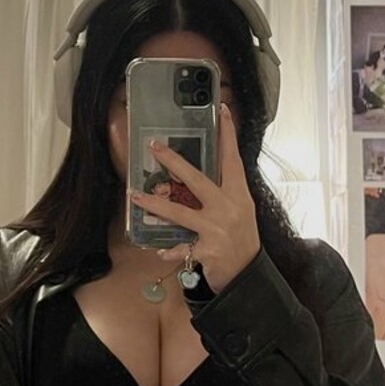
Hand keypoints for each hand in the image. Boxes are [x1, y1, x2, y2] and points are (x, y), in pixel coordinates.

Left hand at [128, 104, 259, 293]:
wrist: (249, 275)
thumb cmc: (241, 240)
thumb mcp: (239, 211)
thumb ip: (221, 193)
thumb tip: (194, 176)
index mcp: (238, 195)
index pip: (233, 159)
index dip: (228, 134)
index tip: (223, 110)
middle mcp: (229, 208)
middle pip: (197, 179)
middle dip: (174, 162)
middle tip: (155, 147)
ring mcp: (217, 230)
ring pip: (180, 212)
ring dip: (155, 204)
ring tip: (135, 196)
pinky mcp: (207, 251)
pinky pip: (180, 248)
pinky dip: (169, 250)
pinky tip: (159, 250)